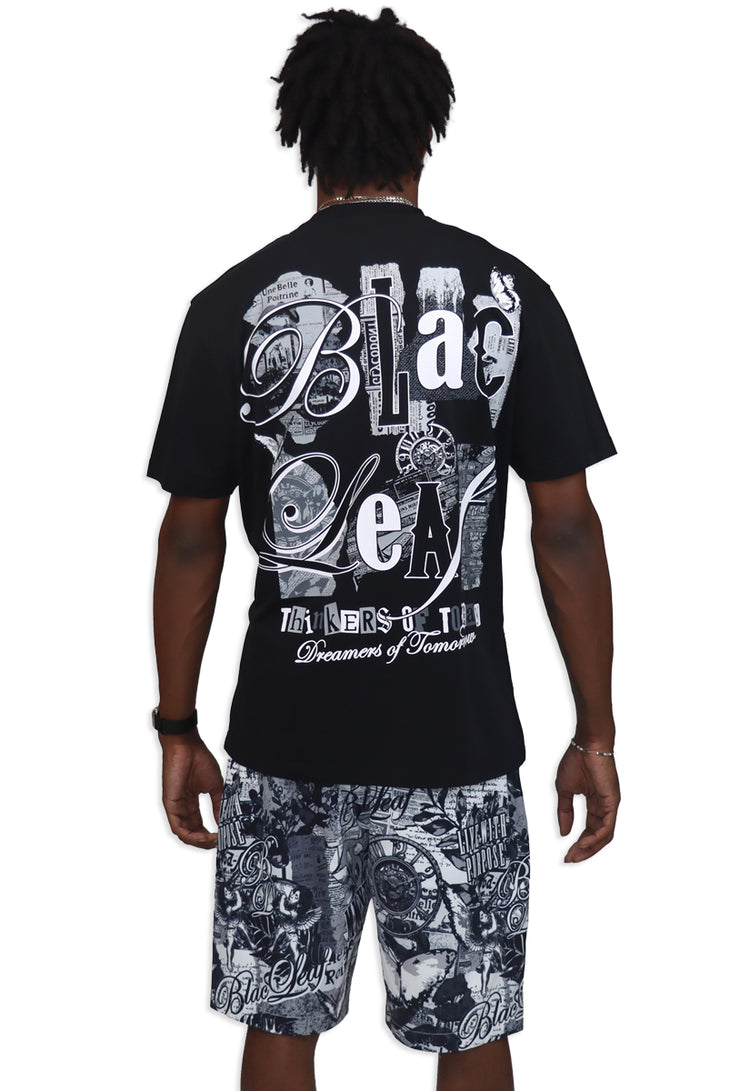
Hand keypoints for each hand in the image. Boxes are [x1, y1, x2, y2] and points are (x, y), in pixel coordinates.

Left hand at [160, 732, 223, 848]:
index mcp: (191, 804)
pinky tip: (204, 836)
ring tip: (214, 841)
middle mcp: (182, 808)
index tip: (223, 838)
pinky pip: (178, 828)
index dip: (210, 836)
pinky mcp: (171, 805)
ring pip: (184, 834)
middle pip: (191, 834)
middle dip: (205, 842)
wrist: (188, 747)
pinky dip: (191, 836)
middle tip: (219, 843)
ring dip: (200, 841)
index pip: (199, 827)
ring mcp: (175, 808)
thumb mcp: (215, 787)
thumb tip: (225, 823)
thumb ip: (219, 806)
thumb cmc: (200, 761)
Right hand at [555, 743, 620, 862]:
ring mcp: (609, 805)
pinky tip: (584, 843)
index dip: (578, 843)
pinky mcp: (612, 802)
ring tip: (575, 854)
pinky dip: (596, 838)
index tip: (566, 853)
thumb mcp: (564, 790)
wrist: (586, 745)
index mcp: (594, 803)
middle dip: (583, 850)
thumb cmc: (576, 760)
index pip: (588, 829)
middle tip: (570, 859)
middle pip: (597, 836)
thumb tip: (563, 832)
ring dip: (589, 848)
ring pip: (604, 835)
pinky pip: (607, 826)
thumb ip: (565, 812)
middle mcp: (604, 807)